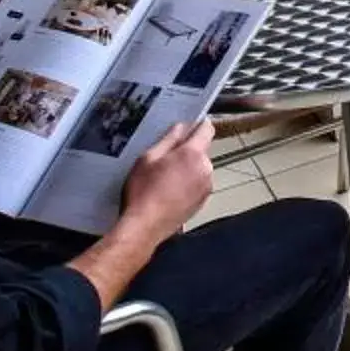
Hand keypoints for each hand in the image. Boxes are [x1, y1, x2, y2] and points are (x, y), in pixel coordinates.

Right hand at [118, 121, 215, 239]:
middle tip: (166, 156)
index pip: (206, 129)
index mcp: (194, 154)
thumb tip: (181, 127)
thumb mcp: (148, 158)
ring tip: (165, 177)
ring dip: (189, 167)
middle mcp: (206, 169)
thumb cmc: (143, 191)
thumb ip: (168, 139)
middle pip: (202, 150)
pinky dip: (189, 183)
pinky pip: (199, 183)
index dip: (199, 124)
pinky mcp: (203, 202)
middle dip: (188, 149)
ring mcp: (206, 187)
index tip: (190, 124)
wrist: (145, 226)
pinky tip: (170, 190)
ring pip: (200, 168)